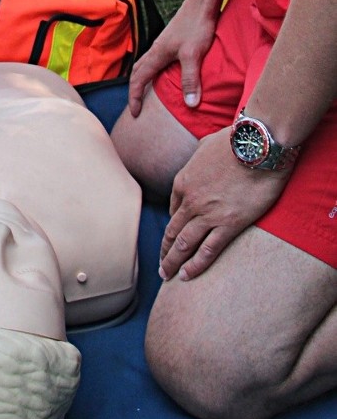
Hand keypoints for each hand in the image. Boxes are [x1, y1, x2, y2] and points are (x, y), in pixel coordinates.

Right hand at [129, 0, 217, 115]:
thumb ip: (190, 79)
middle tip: (136, 106)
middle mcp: (156, 50)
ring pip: (145, 64)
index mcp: (157, 54)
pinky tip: (165, 75)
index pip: (138, 80)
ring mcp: (163, 44)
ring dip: (142, 80)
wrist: (202, 3)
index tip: (134, 113)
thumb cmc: (196, 26)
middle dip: (134, 90)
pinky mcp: (171, 41)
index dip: (135, 97)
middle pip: (137, 72)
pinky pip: (155, 60)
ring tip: (147, 93)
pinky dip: (153, 71)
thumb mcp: (194, 55)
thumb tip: (190, 104)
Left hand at [159, 129, 288, 281]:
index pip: (172, 209)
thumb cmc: (234, 142)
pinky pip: (208, 250)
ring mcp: (208, 214)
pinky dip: (195, 265)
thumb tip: (204, 157)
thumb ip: (200, 157)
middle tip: (161, 266)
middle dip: (165, 250)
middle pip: (173, 231)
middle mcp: (191, 200)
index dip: (171, 226)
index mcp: (183, 181)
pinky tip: (188, 276)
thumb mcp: (206, 145)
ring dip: (173, 262)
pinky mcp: (229, 224)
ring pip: (184, 244)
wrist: (256, 147)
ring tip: (168, 276)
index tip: (171, 238)